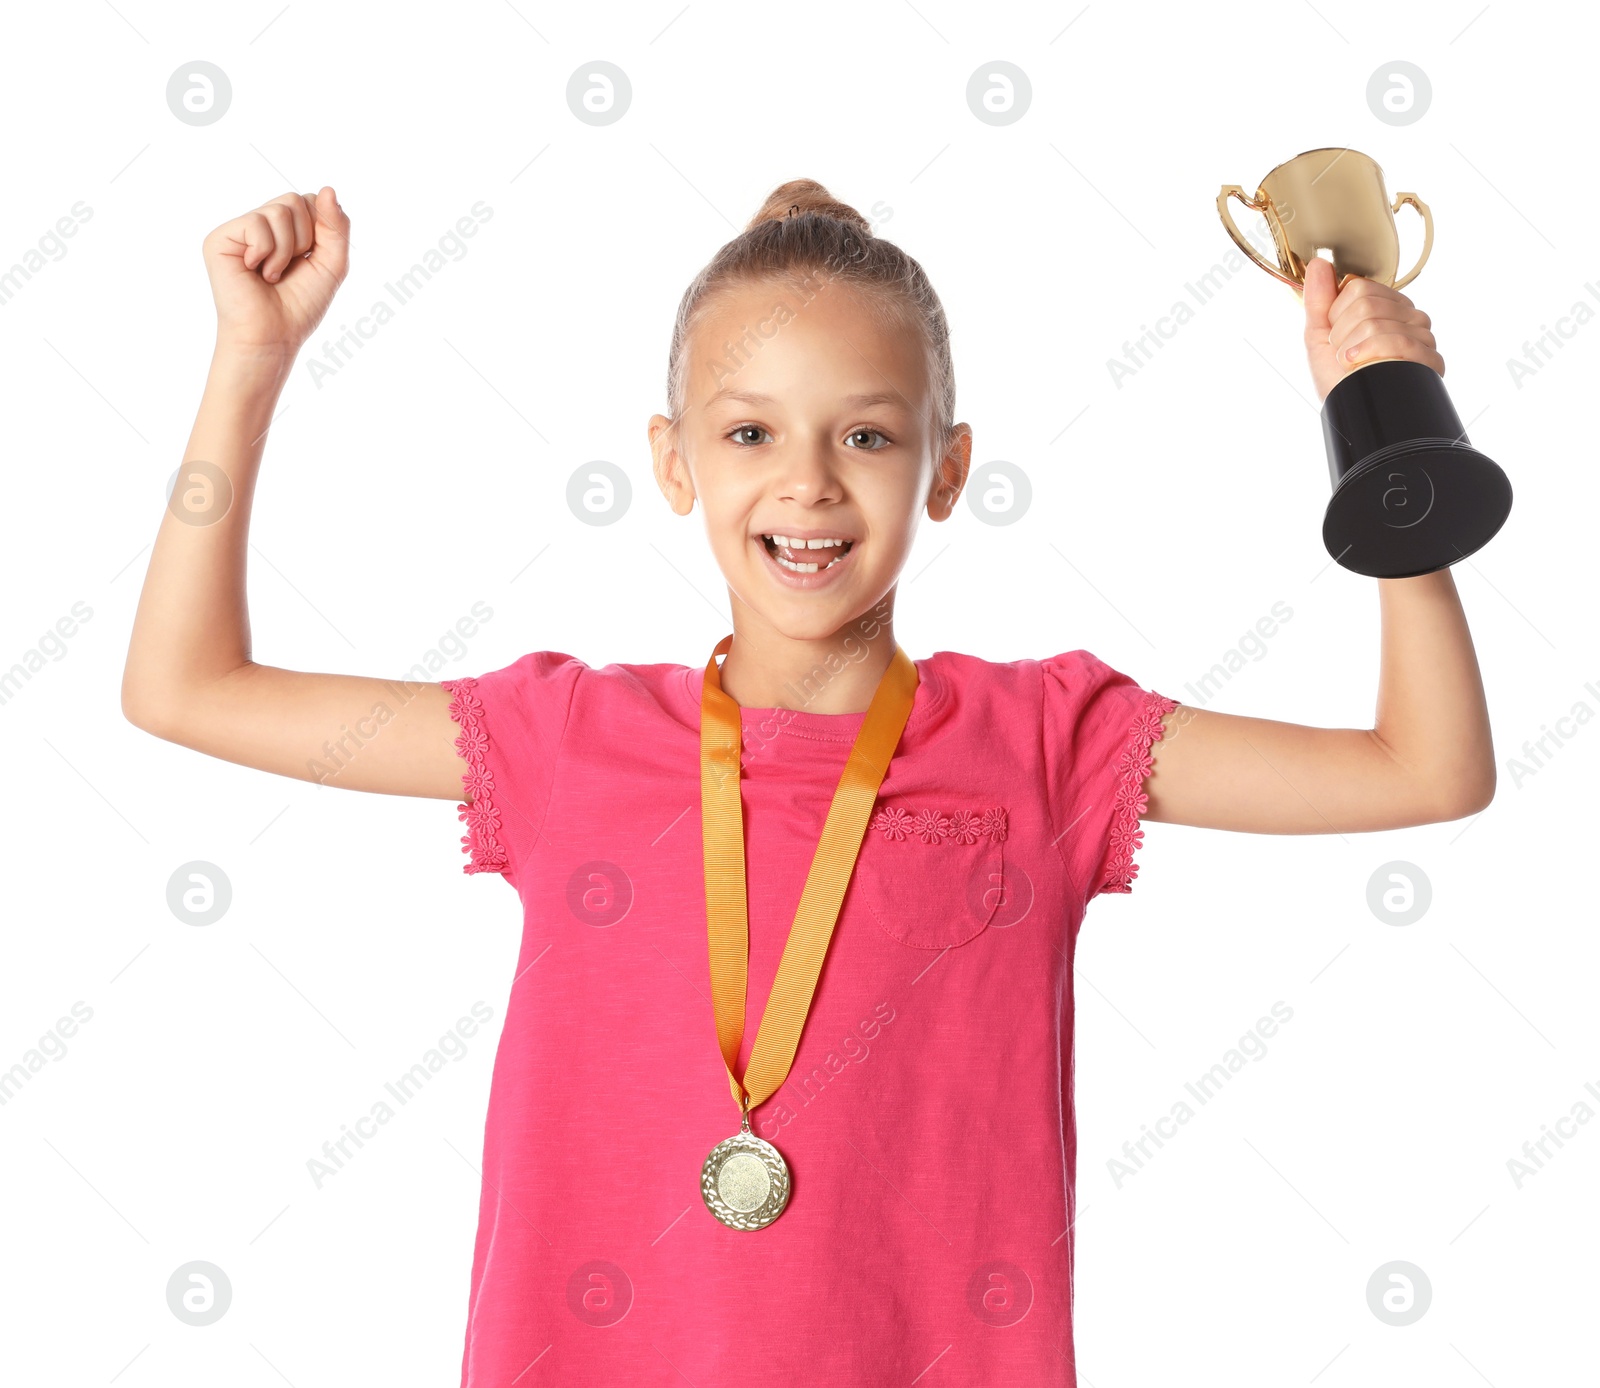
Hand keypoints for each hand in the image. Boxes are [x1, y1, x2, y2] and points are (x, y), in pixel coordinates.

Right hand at [202, 186, 350, 359]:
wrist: (273, 335)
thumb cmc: (301, 306)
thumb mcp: (332, 264)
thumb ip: (336, 227)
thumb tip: (329, 189)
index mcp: (285, 229)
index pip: (311, 201)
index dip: (321, 229)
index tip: (310, 259)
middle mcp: (260, 224)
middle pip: (295, 200)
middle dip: (304, 238)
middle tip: (289, 268)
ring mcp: (239, 229)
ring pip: (279, 210)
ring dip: (286, 250)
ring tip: (273, 274)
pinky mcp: (220, 237)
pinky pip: (257, 224)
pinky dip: (266, 253)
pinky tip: (255, 271)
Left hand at [1301, 256, 1442, 402]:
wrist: (1352, 415)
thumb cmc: (1338, 380)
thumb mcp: (1319, 338)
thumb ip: (1319, 300)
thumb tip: (1319, 263)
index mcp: (1385, 306)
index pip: (1358, 286)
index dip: (1336, 315)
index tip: (1336, 337)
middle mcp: (1409, 316)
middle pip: (1366, 301)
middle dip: (1342, 334)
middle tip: (1345, 355)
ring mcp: (1423, 335)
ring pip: (1377, 321)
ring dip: (1352, 350)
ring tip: (1355, 365)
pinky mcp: (1430, 359)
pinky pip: (1399, 341)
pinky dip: (1371, 355)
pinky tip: (1362, 367)